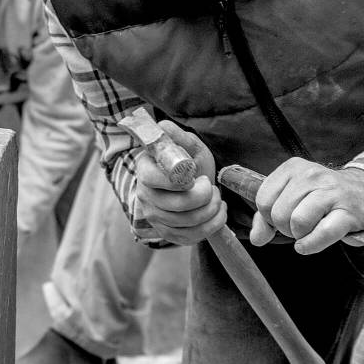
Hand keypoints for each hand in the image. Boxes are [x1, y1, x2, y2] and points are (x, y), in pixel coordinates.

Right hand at [135, 122, 226, 245]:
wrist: (193, 185)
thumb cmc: (189, 163)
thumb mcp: (188, 146)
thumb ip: (177, 136)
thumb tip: (162, 125)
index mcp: (145, 171)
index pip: (153, 180)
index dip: (178, 182)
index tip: (194, 176)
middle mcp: (145, 197)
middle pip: (176, 206)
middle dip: (204, 197)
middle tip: (212, 187)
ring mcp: (155, 218)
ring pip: (187, 223)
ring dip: (212, 210)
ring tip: (217, 198)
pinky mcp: (168, 234)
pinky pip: (191, 237)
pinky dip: (212, 225)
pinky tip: (218, 213)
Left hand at [248, 158, 363, 254]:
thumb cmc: (326, 199)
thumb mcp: (294, 199)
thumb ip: (267, 218)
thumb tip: (256, 238)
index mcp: (293, 168)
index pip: (263, 200)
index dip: (268, 218)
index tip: (283, 218)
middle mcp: (311, 175)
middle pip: (278, 214)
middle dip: (285, 229)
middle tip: (300, 227)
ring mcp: (331, 192)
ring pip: (297, 222)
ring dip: (300, 236)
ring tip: (310, 231)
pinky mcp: (348, 212)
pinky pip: (321, 233)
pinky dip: (311, 245)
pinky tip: (310, 244)